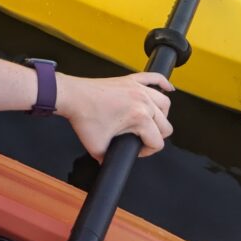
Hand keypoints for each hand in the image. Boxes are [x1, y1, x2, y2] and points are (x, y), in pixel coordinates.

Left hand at [55, 72, 173, 161]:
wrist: (72, 96)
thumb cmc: (84, 117)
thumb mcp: (98, 148)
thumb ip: (110, 159)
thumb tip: (112, 163)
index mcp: (139, 117)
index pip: (157, 142)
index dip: (146, 152)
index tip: (134, 150)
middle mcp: (143, 100)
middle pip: (165, 124)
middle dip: (155, 136)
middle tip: (139, 139)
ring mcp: (137, 87)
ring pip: (164, 102)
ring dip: (161, 115)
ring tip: (149, 123)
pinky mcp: (130, 79)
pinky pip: (153, 77)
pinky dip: (162, 82)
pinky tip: (168, 88)